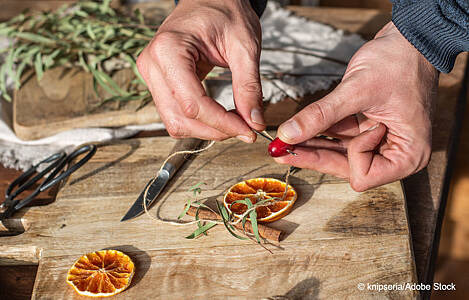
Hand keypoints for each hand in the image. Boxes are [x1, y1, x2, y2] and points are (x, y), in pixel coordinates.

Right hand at [137, 0, 264, 141]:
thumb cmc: (225, 11)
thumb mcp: (244, 46)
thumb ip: (249, 86)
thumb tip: (255, 121)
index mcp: (169, 50)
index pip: (193, 104)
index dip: (222, 123)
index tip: (249, 131)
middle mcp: (152, 65)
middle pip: (180, 118)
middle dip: (215, 130)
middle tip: (245, 129)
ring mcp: (152, 75)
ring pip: (175, 121)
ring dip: (206, 129)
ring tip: (235, 123)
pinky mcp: (159, 82)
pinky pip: (175, 113)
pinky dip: (199, 121)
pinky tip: (221, 117)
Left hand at [274, 22, 438, 191]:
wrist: (409, 39)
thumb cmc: (399, 61)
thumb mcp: (356, 90)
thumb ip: (320, 115)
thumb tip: (287, 135)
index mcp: (408, 154)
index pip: (363, 176)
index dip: (350, 157)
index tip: (349, 130)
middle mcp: (396, 154)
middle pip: (346, 167)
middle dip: (314, 156)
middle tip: (279, 152)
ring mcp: (381, 142)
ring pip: (339, 153)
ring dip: (311, 145)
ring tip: (280, 143)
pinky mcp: (368, 130)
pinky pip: (340, 138)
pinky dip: (320, 133)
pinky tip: (296, 131)